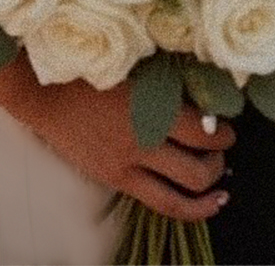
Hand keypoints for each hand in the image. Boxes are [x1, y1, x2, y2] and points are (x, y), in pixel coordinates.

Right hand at [15, 79, 230, 224]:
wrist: (46, 93)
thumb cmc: (90, 69)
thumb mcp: (134, 67)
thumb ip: (166, 84)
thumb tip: (202, 92)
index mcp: (149, 108)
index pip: (201, 132)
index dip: (223, 133)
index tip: (229, 128)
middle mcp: (142, 142)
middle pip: (198, 169)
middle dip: (219, 162)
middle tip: (222, 150)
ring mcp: (127, 166)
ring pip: (181, 195)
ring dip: (207, 191)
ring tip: (219, 186)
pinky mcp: (114, 179)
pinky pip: (158, 202)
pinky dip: (187, 208)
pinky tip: (202, 203)